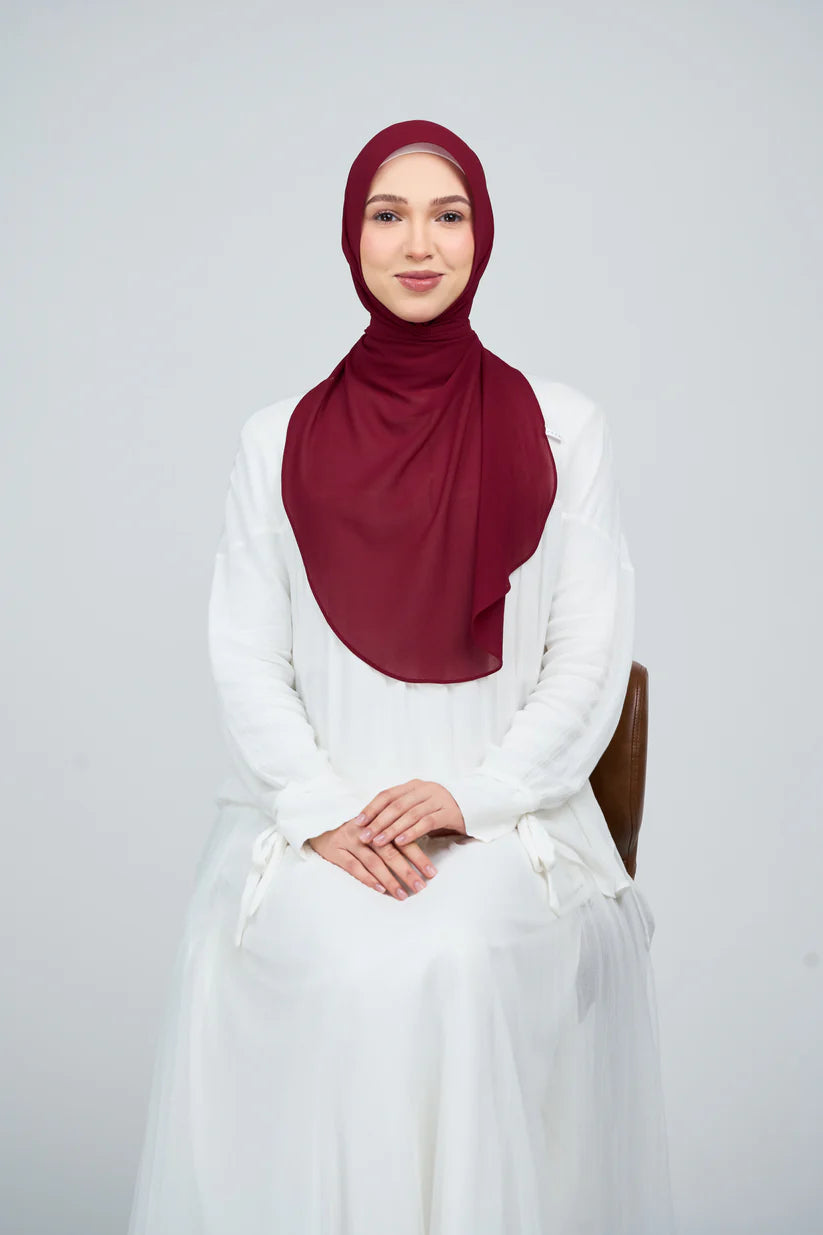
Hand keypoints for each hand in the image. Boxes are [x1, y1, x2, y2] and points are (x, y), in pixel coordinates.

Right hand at [307, 812, 438, 900]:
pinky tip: (380, 889)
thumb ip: (394, 835)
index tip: (432, 872)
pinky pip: (354, 867)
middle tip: (421, 886)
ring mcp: (350, 841)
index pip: (403, 840)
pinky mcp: (336, 851)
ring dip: (390, 879)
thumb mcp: (374, 828)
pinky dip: (368, 878)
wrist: (320, 824)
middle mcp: (366, 832)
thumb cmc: (355, 830)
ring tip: (403, 894)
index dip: (419, 856)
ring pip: (374, 862)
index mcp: (380, 823)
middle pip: (391, 852)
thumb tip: (421, 857)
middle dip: (408, 871)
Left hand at [356, 779, 465, 848]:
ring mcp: (438, 799)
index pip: (387, 795)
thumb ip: (400, 810)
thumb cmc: (439, 810)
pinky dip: (411, 832)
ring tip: (378, 841)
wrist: (473, 806)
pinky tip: (400, 842)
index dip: (371, 808)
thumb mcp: (418, 806)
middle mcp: (425, 789)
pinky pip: (426, 822)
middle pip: (396, 805)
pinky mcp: (449, 812)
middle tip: (364, 836)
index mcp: (414, 785)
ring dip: (392, 829)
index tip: (357, 822)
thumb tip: (370, 823)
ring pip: (410, 814)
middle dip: (378, 821)